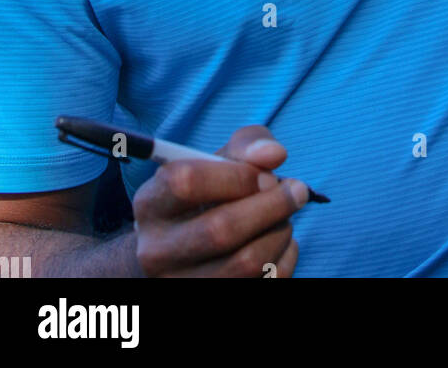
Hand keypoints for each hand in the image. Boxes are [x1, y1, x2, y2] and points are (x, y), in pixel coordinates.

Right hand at [133, 126, 306, 277]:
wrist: (185, 251)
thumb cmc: (207, 196)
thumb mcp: (217, 162)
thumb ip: (247, 146)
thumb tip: (274, 155)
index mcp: (150, 203)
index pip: (186, 182)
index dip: (238, 175)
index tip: (268, 175)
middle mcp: (155, 251)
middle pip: (221, 229)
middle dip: (273, 205)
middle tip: (297, 191)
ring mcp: (179, 284)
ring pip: (245, 262)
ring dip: (281, 232)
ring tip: (285, 217)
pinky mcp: (208, 302)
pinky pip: (263, 284)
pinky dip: (285, 258)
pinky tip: (282, 242)